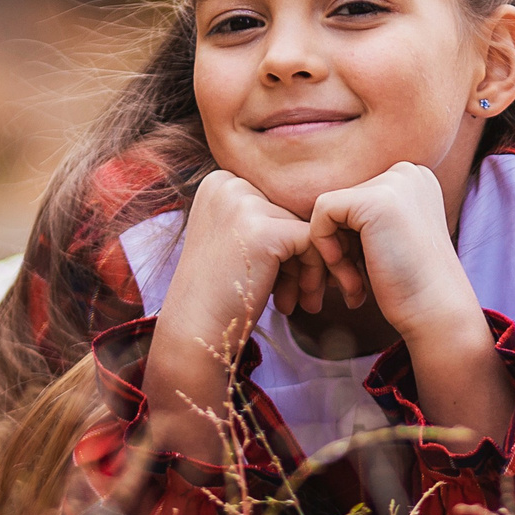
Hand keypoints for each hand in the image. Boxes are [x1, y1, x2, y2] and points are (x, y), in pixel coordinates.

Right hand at [146, 171, 312, 450]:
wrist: (194, 333)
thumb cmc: (218, 295)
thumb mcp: (236, 242)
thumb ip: (267, 218)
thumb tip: (321, 215)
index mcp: (220, 181)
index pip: (276, 202)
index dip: (284, 244)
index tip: (281, 279)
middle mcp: (230, 184)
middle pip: (292, 214)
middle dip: (298, 259)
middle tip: (295, 297)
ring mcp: (246, 204)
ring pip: (306, 229)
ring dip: (308, 270)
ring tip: (296, 303)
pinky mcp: (266, 231)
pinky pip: (312, 244)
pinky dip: (313, 275)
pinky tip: (292, 304)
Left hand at [302, 163, 472, 343]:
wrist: (437, 313)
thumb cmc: (411, 287)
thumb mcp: (389, 240)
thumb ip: (363, 219)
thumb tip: (320, 210)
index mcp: (414, 179)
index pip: (356, 201)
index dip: (351, 241)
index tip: (364, 274)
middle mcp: (407, 172)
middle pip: (342, 204)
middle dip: (341, 248)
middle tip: (357, 285)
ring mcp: (394, 182)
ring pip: (330, 209)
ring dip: (334, 254)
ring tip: (354, 287)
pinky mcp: (375, 199)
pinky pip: (323, 211)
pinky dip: (325, 247)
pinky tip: (350, 275)